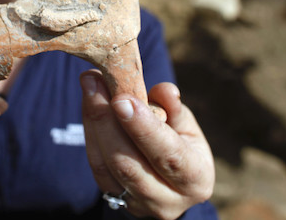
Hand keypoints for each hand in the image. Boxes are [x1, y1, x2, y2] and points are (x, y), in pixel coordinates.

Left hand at [80, 70, 214, 219]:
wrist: (170, 179)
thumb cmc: (182, 144)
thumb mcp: (187, 126)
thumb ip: (175, 109)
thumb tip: (165, 90)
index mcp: (195, 180)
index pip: (169, 155)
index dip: (143, 127)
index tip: (122, 98)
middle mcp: (166, 201)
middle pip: (128, 164)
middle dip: (107, 120)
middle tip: (95, 82)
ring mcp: (136, 204)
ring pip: (105, 166)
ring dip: (93, 121)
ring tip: (90, 85)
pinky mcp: (113, 198)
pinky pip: (95, 165)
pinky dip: (90, 131)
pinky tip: (89, 104)